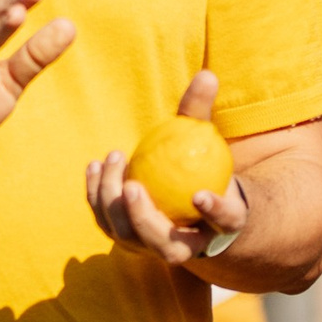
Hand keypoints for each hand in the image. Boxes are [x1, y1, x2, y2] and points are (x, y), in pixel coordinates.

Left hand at [84, 71, 248, 264]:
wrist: (180, 196)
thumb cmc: (197, 162)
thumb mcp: (202, 138)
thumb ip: (201, 112)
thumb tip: (206, 74)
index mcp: (222, 223)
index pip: (225, 222)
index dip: (215, 212)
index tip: (200, 194)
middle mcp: (187, 246)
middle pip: (166, 246)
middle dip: (145, 219)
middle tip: (133, 186)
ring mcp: (152, 247)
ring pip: (129, 238)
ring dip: (114, 203)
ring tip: (114, 160)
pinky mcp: (125, 239)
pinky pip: (106, 223)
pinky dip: (98, 197)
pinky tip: (95, 166)